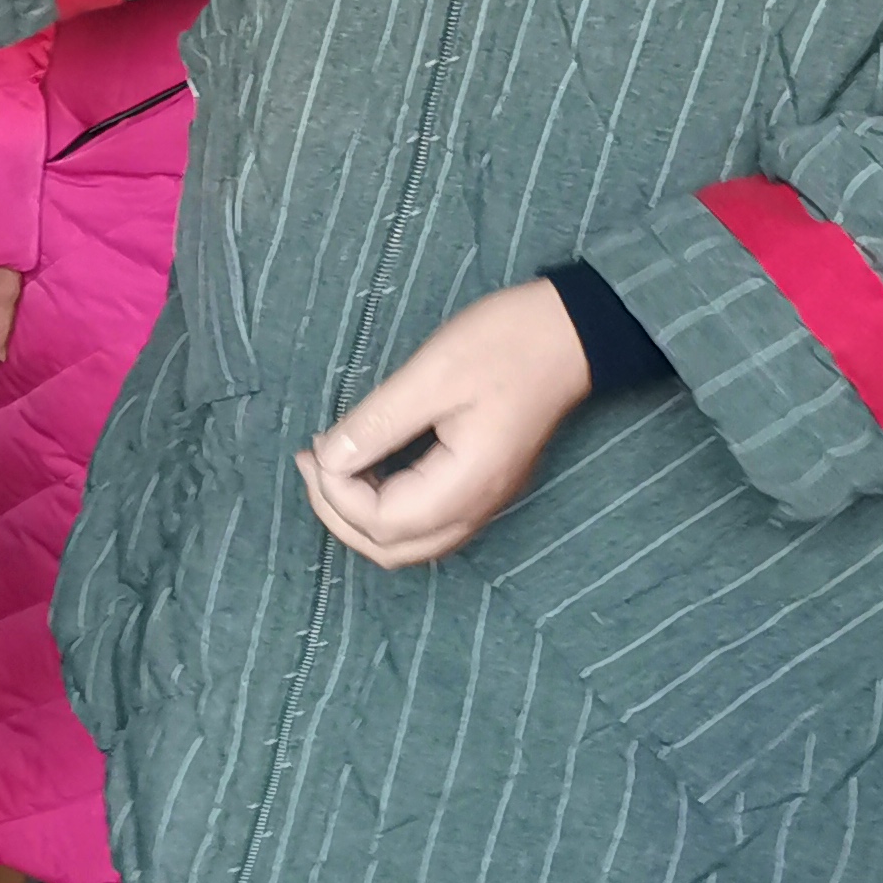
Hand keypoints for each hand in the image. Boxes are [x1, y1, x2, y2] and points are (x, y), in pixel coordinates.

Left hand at [296, 278, 590, 570]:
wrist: (572, 333)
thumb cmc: (506, 345)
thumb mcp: (432, 376)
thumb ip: (377, 423)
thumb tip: (329, 457)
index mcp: (466, 484)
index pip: (382, 522)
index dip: (336, 493)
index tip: (317, 446)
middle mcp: (477, 506)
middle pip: (392, 549)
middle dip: (338, 514)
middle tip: (310, 461)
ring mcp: (483, 500)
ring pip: (409, 542)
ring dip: (360, 516)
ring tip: (329, 465)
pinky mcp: (482, 484)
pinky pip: (426, 521)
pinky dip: (387, 507)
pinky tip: (367, 467)